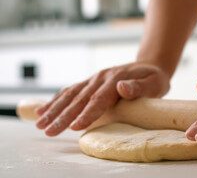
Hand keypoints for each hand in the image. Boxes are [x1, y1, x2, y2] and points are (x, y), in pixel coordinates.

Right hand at [35, 63, 169, 135]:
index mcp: (116, 79)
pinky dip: (56, 100)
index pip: (99, 99)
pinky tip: (44, 110)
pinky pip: (71, 90)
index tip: (75, 126)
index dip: (87, 113)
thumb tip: (122, 88)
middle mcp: (101, 78)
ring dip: (55, 109)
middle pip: (80, 98)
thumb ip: (140, 87)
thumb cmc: (154, 78)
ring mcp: (94, 79)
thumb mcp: (155, 82)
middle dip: (63, 115)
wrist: (150, 65)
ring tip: (40, 123)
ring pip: (71, 94)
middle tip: (49, 131)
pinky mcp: (91, 82)